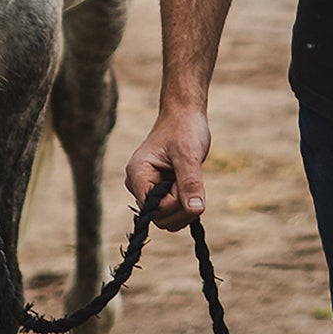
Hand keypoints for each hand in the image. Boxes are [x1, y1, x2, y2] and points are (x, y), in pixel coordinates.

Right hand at [125, 107, 210, 232]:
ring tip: (188, 178)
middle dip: (182, 205)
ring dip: (185, 206)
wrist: (184, 115)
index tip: (186, 180)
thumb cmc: (184, 129)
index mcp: (137, 174)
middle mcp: (137, 184)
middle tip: (191, 178)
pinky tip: (188, 185)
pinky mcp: (158, 191)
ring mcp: (147, 189)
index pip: (155, 209)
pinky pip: (171, 211)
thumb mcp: (189, 154)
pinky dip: (184, 204)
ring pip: (167, 218)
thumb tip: (195, 210)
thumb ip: (190, 183)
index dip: (176, 202)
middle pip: (161, 218)